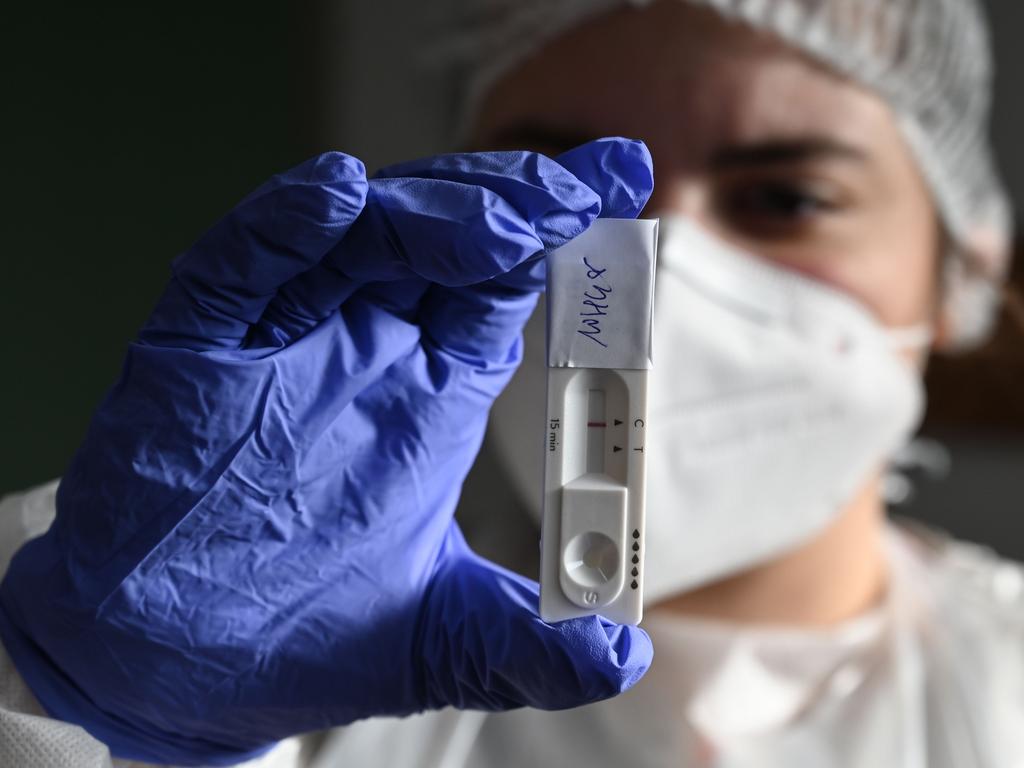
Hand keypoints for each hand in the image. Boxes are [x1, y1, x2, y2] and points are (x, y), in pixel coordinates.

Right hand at [0, 139, 654, 764]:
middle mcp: (362, 353)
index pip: (502, 289)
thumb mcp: (437, 642)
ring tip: (496, 223)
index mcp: (424, 395)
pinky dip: (282, 228)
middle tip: (574, 188)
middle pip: (443, 243)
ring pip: (356, 237)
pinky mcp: (197, 351)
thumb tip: (623, 657)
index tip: (621, 185)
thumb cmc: (294, 640)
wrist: (167, 674)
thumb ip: (530, 649)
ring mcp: (281, 344)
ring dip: (427, 215)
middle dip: (511, 203)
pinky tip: (336, 197)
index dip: (558, 234)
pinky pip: (236, 269)